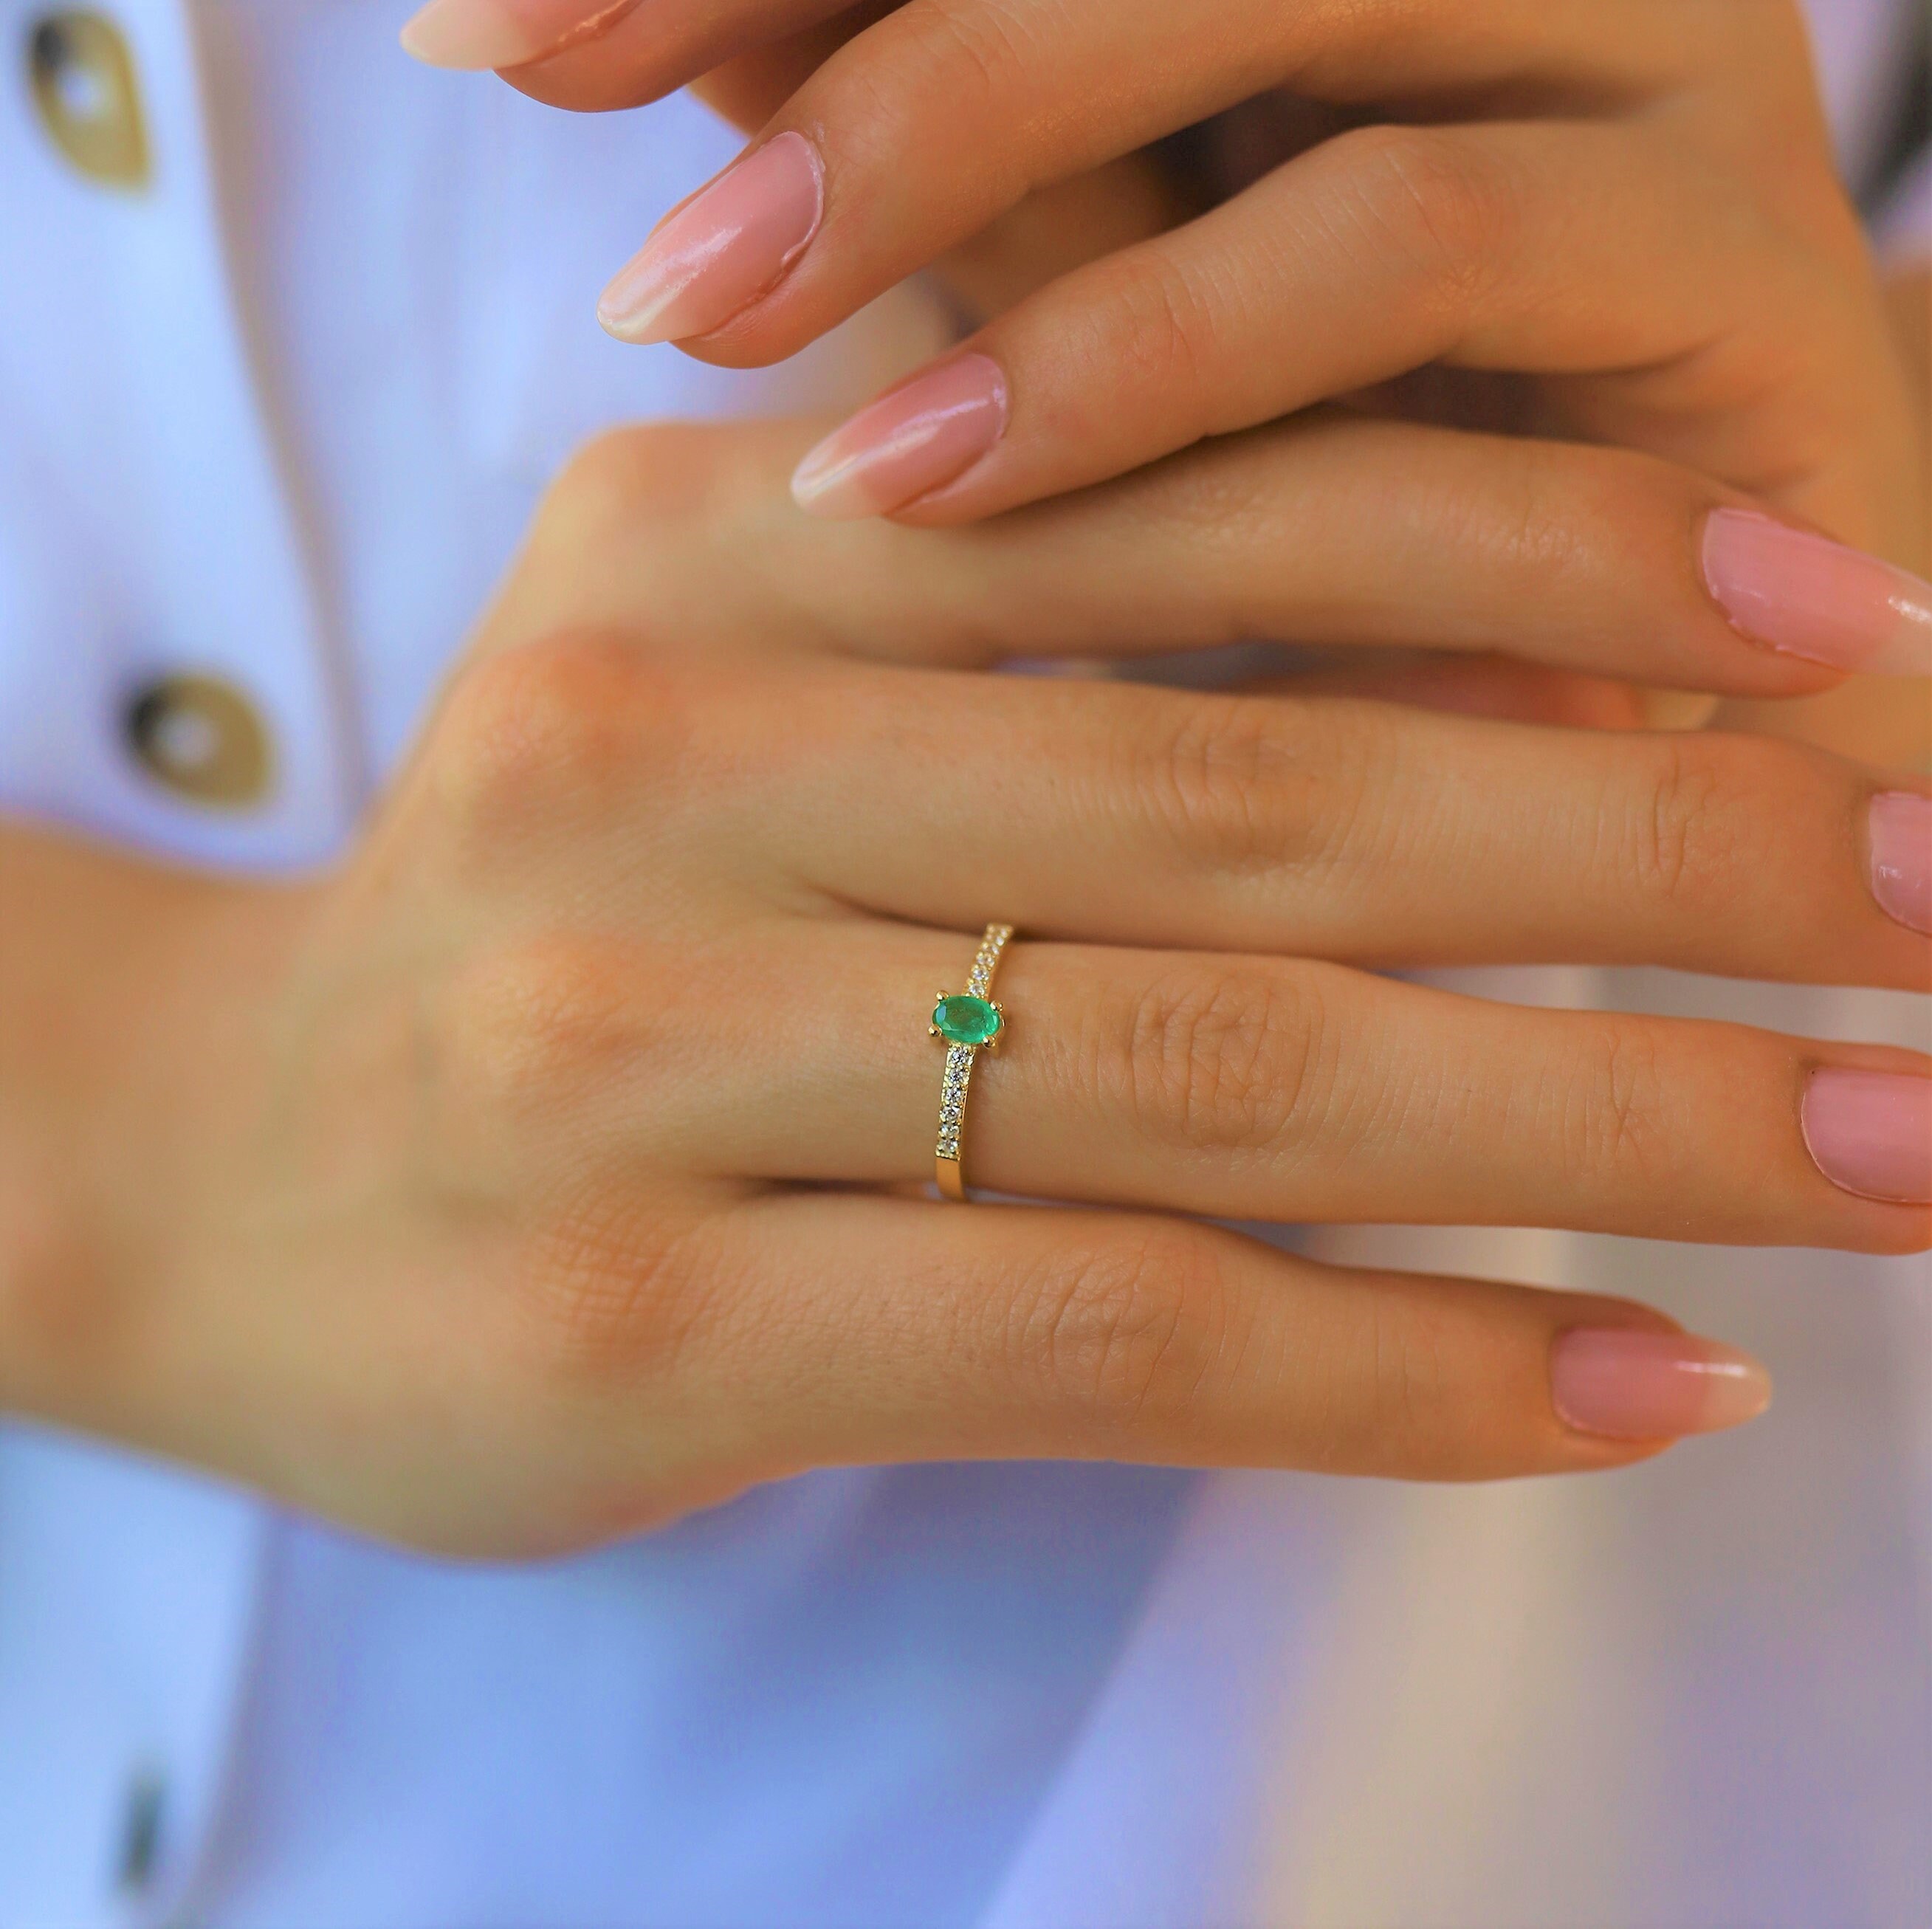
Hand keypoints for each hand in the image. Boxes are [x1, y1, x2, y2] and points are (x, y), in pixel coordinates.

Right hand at [8, 417, 1926, 1555]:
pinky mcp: (647, 1325)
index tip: (1847, 612)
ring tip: (1891, 1152)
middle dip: (1666, 846)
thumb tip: (1493, 669)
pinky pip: (1121, 1329)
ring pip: (1227, 1068)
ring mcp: (637, 1048)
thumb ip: (1045, 633)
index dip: (1565, 549)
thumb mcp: (742, 680)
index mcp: (710, 545)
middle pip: (1266, 792)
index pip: (1207, 500)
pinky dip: (1415, 1365)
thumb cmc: (540, 923)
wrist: (202, 1170)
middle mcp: (669, 757)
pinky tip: (1647, 1388)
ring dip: (1615, 1119)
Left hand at [401, 0, 1928, 607]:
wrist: (1673, 702)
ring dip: (951, 144)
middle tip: (563, 139)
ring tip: (701, 321)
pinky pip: (1416, 245)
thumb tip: (619, 96)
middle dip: (829, 6)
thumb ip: (919, 177)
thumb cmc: (1358, 511)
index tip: (482, 35)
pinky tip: (940, 481)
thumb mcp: (1094, 315)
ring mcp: (1639, 62)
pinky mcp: (1735, 255)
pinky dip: (1158, 355)